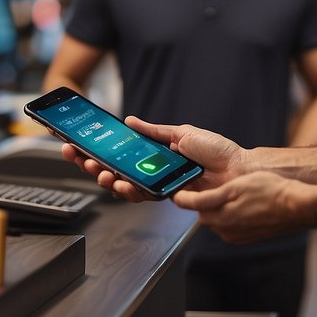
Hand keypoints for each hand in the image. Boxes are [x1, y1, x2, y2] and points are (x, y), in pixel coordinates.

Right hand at [60, 116, 246, 202]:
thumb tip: (131, 121)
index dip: (97, 151)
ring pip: (124, 186)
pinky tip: (119, 183)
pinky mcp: (167, 196)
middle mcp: (153, 171)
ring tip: (99, 172)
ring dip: (107, 179)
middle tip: (79, 157)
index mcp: (155, 155)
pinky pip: (142, 195)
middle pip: (115, 171)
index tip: (78, 144)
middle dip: (93, 165)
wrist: (238, 168)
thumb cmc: (217, 151)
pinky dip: (128, 189)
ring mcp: (158, 185)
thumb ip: (154, 131)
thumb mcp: (182, 133)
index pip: (120, 154)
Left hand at [172, 172, 316, 243]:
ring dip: (220, 209)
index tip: (180, 188)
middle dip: (205, 202)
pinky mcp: (246, 237)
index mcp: (220, 217)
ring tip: (235, 194)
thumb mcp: (234, 187)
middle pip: (205, 214)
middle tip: (216, 186)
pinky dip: (233, 216)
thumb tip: (184, 201)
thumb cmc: (270, 191)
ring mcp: (236, 236)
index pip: (192, 206)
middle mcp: (225, 231)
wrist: (296, 206)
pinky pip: (231, 226)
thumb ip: (207, 197)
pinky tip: (245, 205)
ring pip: (218, 220)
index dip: (185, 195)